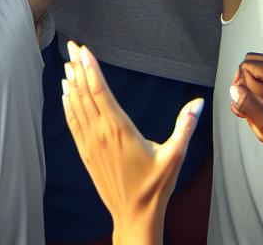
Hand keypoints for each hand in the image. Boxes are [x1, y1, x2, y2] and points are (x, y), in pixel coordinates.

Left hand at [62, 41, 202, 232]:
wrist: (134, 217)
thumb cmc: (155, 187)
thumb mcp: (175, 156)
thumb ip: (184, 127)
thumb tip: (197, 103)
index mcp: (120, 129)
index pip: (100, 91)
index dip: (90, 68)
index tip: (84, 50)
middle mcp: (101, 133)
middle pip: (85, 92)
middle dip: (78, 67)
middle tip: (72, 46)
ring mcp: (91, 143)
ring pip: (77, 105)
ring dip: (71, 83)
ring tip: (67, 63)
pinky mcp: (86, 153)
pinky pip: (73, 123)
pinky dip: (68, 105)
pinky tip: (65, 93)